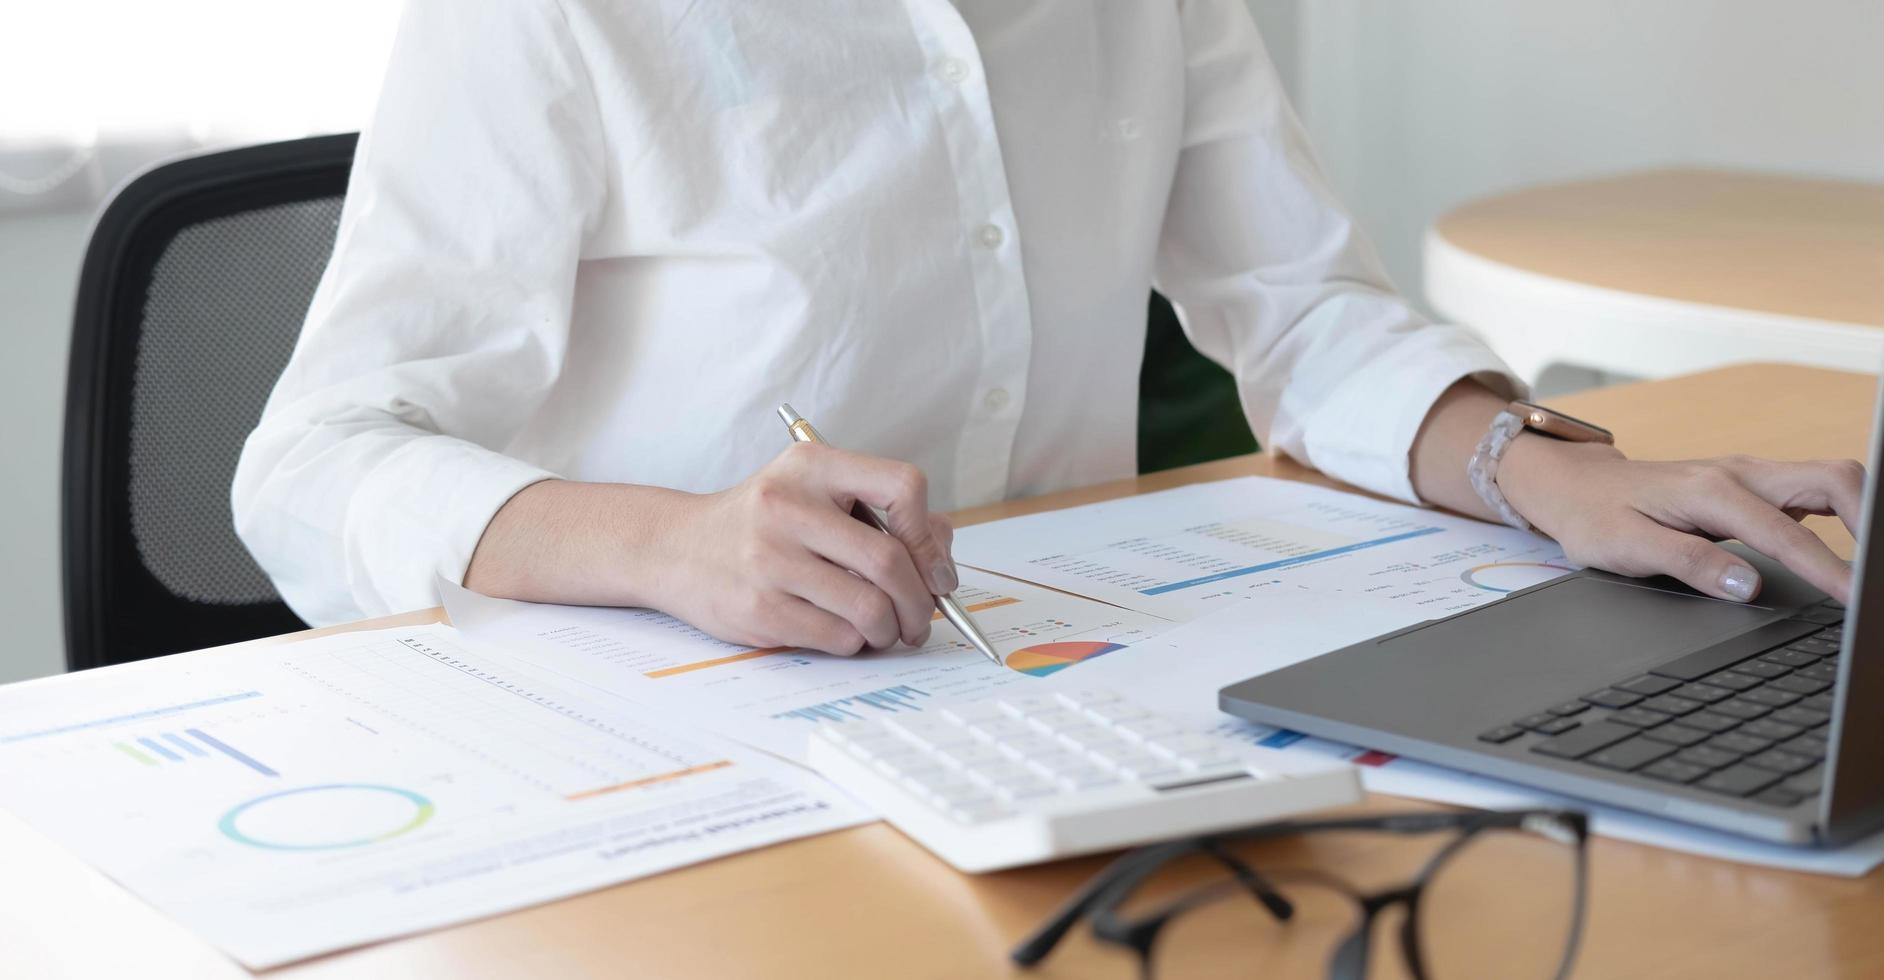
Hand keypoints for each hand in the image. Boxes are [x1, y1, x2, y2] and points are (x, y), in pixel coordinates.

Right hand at [650, 442, 957, 655]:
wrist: (675, 547)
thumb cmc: (761, 521)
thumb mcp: (814, 491)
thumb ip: (880, 511)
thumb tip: (941, 554)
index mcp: (812, 466)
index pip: (903, 486)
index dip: (929, 535)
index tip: (934, 568)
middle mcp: (788, 506)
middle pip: (889, 560)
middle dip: (920, 601)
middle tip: (922, 618)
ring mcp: (770, 559)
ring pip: (868, 607)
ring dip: (891, 629)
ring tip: (886, 630)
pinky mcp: (759, 609)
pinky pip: (837, 637)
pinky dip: (855, 642)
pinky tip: (845, 633)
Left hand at [1497, 439, 1863, 603]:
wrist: (1577, 486)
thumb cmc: (1596, 516)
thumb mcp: (1625, 547)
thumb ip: (1688, 563)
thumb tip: (1747, 584)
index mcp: (1709, 490)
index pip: (1786, 533)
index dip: (1827, 569)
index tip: (1854, 600)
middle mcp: (1739, 474)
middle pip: (1833, 480)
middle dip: (1869, 521)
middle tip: (1876, 580)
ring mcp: (1751, 476)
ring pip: (1831, 481)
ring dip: (1863, 516)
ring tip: (1872, 569)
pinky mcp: (1756, 487)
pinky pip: (1815, 492)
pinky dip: (1846, 516)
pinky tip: (1853, 551)